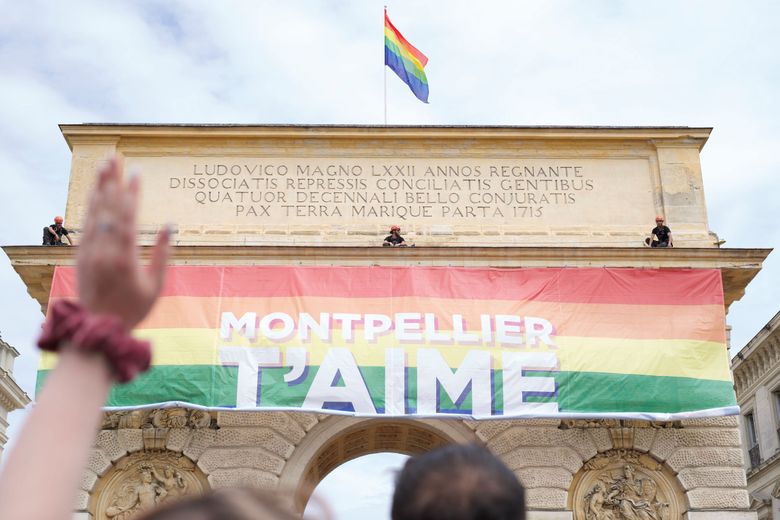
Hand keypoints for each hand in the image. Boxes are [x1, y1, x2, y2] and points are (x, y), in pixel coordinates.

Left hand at [77, 158, 169, 327]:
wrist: (98, 326)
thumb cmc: (133, 308)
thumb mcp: (156, 285)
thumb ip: (163, 253)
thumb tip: (171, 226)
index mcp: (125, 257)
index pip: (129, 216)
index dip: (133, 193)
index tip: (137, 172)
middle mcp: (104, 250)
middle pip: (108, 208)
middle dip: (112, 181)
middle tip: (115, 158)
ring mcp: (90, 251)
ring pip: (93, 212)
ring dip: (99, 187)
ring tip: (103, 166)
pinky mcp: (81, 255)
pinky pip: (85, 224)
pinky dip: (90, 206)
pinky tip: (94, 193)